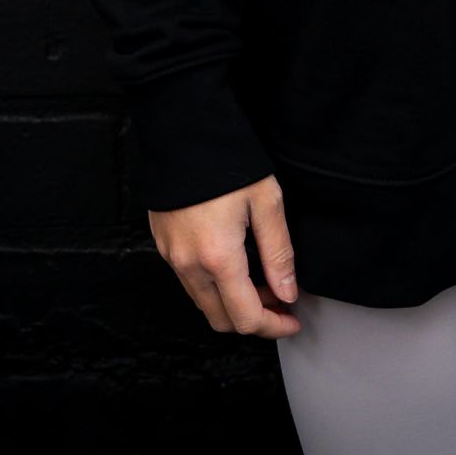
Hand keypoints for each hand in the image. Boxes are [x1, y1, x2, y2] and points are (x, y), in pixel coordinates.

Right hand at [149, 172, 303, 336]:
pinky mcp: (163, 243)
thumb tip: (288, 292)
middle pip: (221, 320)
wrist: (182, 128)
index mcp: (218, 258)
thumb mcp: (266, 201)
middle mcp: (189, 265)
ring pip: (203, 303)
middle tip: (279, 300)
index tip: (292, 320)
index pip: (246, 318)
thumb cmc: (226, 159)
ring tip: (260, 281)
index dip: (273, 326)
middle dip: (253, 319)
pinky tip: (234, 264)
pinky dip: (213, 286)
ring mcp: (172, 256)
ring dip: (232, 303)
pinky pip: (189, 282)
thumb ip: (279, 252)